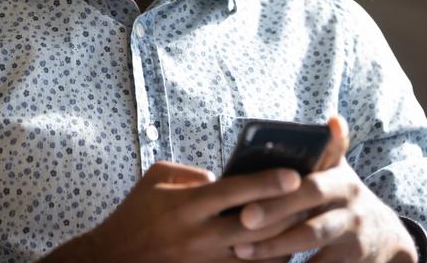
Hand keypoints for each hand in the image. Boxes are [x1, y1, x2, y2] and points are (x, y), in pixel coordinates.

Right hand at [43, 160, 306, 262]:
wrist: (113, 260)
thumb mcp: (155, 178)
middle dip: (287, 212)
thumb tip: (224, 177)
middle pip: (254, 226)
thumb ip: (192, 172)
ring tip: (307, 222)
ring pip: (256, 253)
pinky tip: (285, 249)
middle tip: (314, 198)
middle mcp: (198, 236)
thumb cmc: (135, 213)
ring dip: (284, 239)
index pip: (233, 192)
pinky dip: (268, 260)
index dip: (266, 183)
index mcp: (186, 206)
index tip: (294, 175)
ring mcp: (204, 261)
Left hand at [232, 116, 417, 262]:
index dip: (282, 192)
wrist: (384, 236)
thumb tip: (334, 118)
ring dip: (276, 247)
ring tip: (242, 250)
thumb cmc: (344, 197)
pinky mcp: (350, 260)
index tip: (249, 195)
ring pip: (311, 240)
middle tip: (242, 220)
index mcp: (341, 181)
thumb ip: (331, 148)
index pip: (310, 184)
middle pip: (309, 210)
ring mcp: (352, 235)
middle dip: (275, 215)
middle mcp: (350, 207)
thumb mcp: (341, 173)